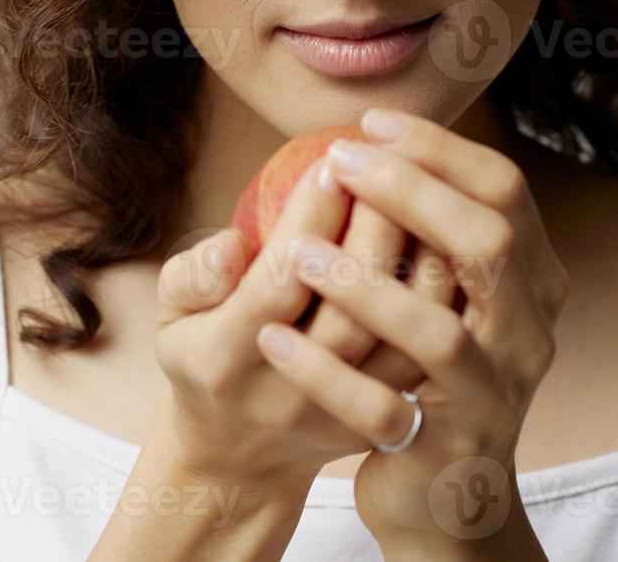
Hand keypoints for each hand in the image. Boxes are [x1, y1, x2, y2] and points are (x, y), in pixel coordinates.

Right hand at [153, 153, 434, 488]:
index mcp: (223, 359)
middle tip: (388, 165)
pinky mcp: (382, 420)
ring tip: (423, 195)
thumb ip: (193, 274)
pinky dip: (442, 298)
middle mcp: (285, 395)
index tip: (330, 164)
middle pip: (349, 312)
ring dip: (418, 259)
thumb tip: (234, 243)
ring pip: (397, 337)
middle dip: (375, 227)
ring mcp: (339, 415)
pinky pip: (424, 355)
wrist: (239, 454)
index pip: (278, 283)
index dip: (310, 220)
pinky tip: (445, 244)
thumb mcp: (171, 317)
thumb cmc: (203, 356)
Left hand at [252, 109, 569, 551]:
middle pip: (486, 243)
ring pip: (436, 332)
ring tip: (297, 251)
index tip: (371, 124)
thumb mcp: (452, 297)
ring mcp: (492, 398)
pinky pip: (381, 409)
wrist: (445, 497)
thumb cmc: (433, 375)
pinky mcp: (442, 450)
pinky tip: (274, 338)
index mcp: (533, 285)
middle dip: (409, 192)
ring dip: (363, 283)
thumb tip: (386, 141)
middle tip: (337, 161)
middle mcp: (528, 337)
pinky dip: (323, 373)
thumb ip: (439, 231)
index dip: (440, 150)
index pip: (505, 192)